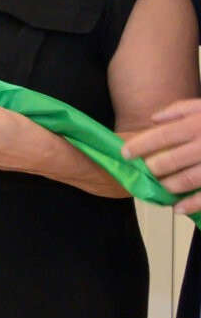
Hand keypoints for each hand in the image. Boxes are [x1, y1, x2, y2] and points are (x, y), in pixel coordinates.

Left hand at [124, 98, 200, 213]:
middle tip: (146, 172)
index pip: (160, 136)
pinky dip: (190, 204)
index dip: (139, 146)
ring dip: (168, 186)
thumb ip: (180, 109)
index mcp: (197, 125)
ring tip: (162, 187)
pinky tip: (178, 208)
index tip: (125, 153)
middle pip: (169, 160)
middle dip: (152, 169)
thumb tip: (153, 119)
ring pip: (185, 180)